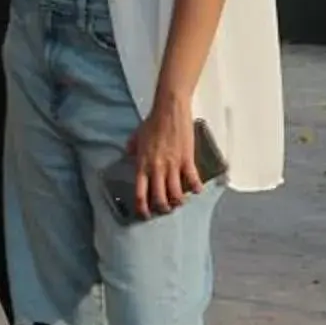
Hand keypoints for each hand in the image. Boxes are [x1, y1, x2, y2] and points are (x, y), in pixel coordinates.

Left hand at [129, 91, 201, 217]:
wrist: (169, 110)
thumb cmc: (153, 121)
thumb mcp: (136, 136)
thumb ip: (132, 148)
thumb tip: (129, 155)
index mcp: (142, 164)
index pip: (140, 193)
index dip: (142, 207)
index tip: (145, 214)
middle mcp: (156, 168)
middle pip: (159, 198)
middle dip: (162, 208)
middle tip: (165, 209)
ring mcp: (172, 165)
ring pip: (176, 193)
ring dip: (178, 202)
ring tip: (179, 202)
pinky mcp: (187, 159)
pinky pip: (193, 180)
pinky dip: (196, 188)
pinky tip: (196, 190)